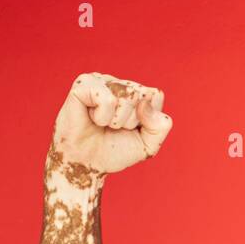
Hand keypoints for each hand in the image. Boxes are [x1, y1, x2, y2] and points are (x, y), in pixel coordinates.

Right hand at [49, 72, 172, 175]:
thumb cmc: (115, 151)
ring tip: (102, 124)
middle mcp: (119, 83)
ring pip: (126, 96)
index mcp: (136, 93)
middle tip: (114, 128)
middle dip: (131, 121)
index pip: (156, 96)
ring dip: (116, 120)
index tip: (132, 129)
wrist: (86, 162)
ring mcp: (101, 81)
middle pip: (142, 96)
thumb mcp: (148, 145)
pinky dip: (102, 117)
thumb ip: (160, 126)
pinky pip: (107, 99)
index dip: (148, 120)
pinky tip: (92, 118)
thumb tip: (145, 103)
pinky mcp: (84, 84)